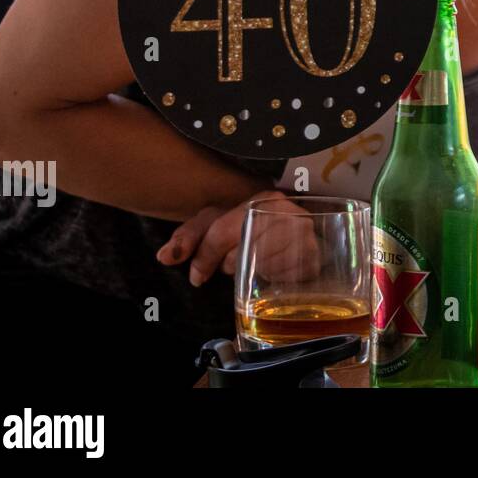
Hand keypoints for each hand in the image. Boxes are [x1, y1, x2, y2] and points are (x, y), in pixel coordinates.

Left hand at [156, 189, 317, 286]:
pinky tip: (270, 271)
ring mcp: (304, 233)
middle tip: (233, 265)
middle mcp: (286, 211)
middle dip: (230, 264)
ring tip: (253, 265)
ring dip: (251, 271)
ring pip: (261, 264)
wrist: (296, 232)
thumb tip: (164, 257)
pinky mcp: (314, 257)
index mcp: (260, 199)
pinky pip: (281, 277)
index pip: (223, 230)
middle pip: (242, 249)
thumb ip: (188, 237)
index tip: (196, 276)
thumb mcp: (216, 224)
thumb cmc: (250, 229)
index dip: (204, 256)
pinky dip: (271, 279)